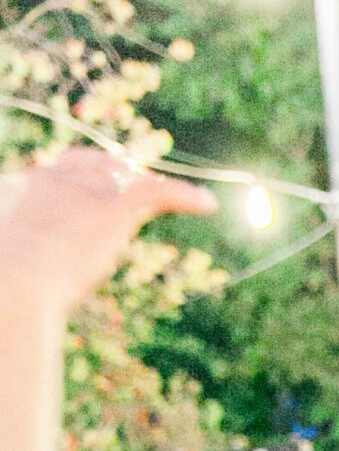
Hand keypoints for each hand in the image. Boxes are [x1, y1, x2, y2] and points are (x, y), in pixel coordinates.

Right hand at [0, 148, 214, 312]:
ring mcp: (82, 191)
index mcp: (19, 189)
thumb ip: (18, 260)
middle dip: (109, 169)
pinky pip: (156, 191)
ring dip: (143, 184)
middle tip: (130, 178)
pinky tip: (206, 204)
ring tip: (172, 195)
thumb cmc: (5, 286)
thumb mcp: (8, 264)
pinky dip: (183, 195)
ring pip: (121, 175)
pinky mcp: (111, 207)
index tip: (81, 194)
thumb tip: (17, 285)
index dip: (73, 181)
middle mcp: (51, 179)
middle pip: (88, 164)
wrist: (16, 280)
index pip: (51, 174)